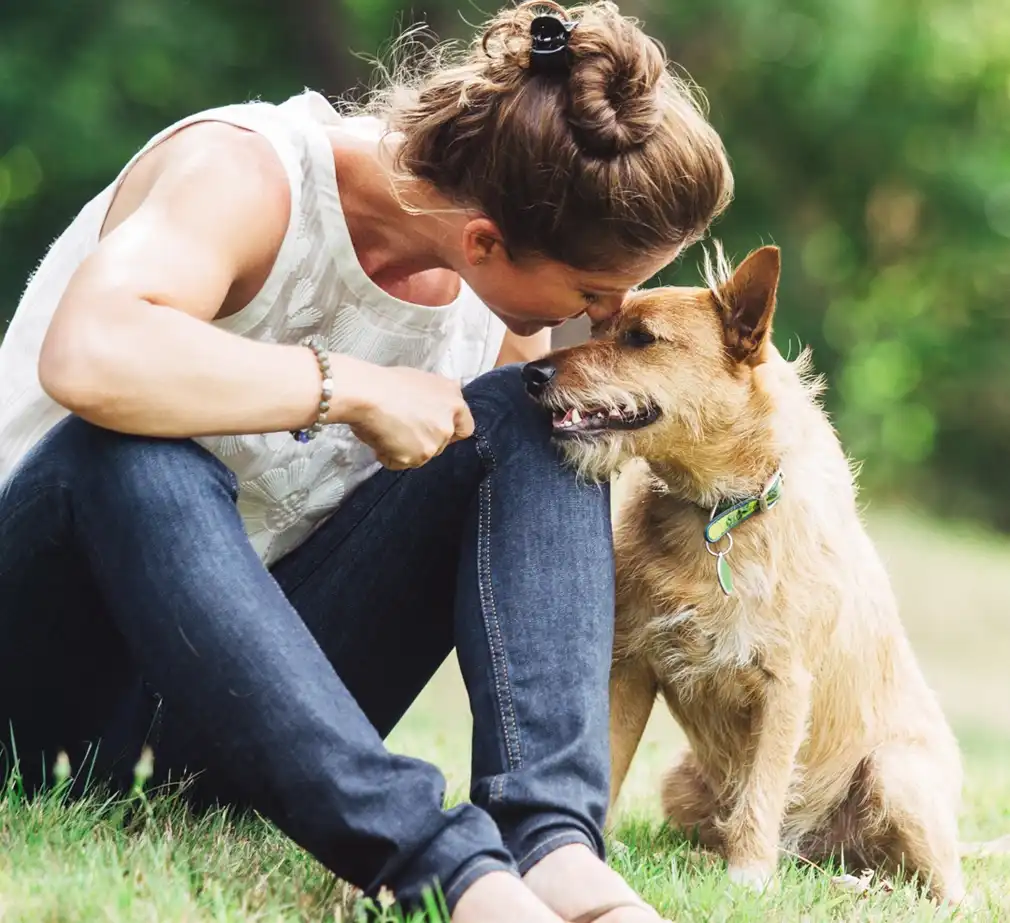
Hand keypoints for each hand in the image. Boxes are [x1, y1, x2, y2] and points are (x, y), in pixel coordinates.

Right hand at [338, 361, 474, 469]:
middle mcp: (449, 422)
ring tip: (386, 429)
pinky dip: (389, 456)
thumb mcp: (420, 381)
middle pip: (442, 444)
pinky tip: (379, 438)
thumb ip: (434, 398)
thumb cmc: (385, 383)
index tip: (434, 430)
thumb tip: (433, 406)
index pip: (464, 428)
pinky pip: (401, 463)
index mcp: (453, 400)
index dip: (450, 431)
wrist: (366, 393)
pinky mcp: (418, 457)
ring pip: (422, 455)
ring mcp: (435, 442)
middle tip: (401, 428)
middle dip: (423, 440)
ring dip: (404, 448)